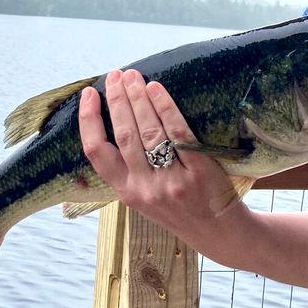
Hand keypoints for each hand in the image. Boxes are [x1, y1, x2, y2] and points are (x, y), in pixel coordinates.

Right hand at [78, 68, 240, 236]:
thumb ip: (128, 170)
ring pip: (148, 131)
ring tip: (133, 77)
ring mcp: (172, 181)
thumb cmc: (178, 208)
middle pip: (124, 134)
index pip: (96, 153)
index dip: (88, 120)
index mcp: (126, 193)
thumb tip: (116, 119)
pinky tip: (156, 89)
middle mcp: (145, 188)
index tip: (88, 94)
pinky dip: (165, 107)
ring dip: (138, 98)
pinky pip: (178, 133)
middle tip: (115, 75)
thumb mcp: (144, 198)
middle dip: (117, 100)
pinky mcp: (199, 172)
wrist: (219, 232)